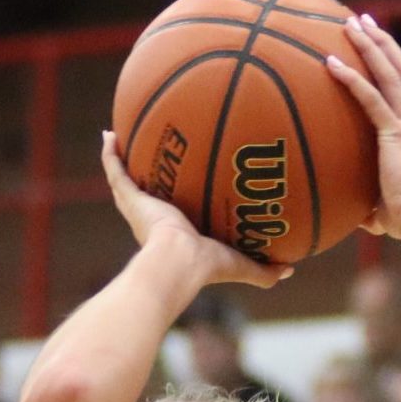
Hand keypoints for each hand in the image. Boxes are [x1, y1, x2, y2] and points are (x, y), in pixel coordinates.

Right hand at [101, 131, 289, 288]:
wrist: (179, 263)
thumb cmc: (209, 267)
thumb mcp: (242, 265)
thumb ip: (265, 268)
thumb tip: (291, 267)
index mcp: (179, 234)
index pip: (179, 214)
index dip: (181, 202)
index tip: (185, 185)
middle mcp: (155, 221)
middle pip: (151, 194)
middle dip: (153, 177)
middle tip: (155, 156)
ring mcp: (140, 209)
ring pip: (128, 180)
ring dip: (125, 159)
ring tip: (123, 136)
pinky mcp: (129, 199)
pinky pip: (116, 171)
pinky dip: (110, 153)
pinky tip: (108, 133)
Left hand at [326, 14, 400, 239]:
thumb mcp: (387, 208)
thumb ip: (372, 206)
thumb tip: (356, 218)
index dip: (399, 66)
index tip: (384, 46)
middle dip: (384, 42)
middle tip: (365, 21)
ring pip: (390, 74)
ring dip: (371, 45)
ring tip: (353, 23)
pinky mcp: (394, 134)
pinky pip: (371, 98)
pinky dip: (352, 78)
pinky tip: (332, 62)